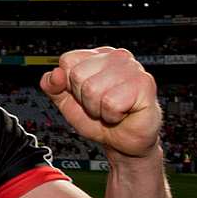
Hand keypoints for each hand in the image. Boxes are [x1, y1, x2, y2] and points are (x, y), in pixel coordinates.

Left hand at [40, 47, 160, 156]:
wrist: (122, 141)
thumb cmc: (99, 119)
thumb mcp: (67, 102)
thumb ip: (53, 86)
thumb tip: (54, 74)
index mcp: (96, 56)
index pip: (67, 61)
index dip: (70, 85)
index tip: (83, 95)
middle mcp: (115, 56)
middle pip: (77, 75)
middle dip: (84, 98)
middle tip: (99, 105)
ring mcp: (132, 68)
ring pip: (92, 89)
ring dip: (97, 109)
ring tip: (110, 110)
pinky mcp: (144, 84)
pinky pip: (110, 102)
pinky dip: (111, 115)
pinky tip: (121, 113)